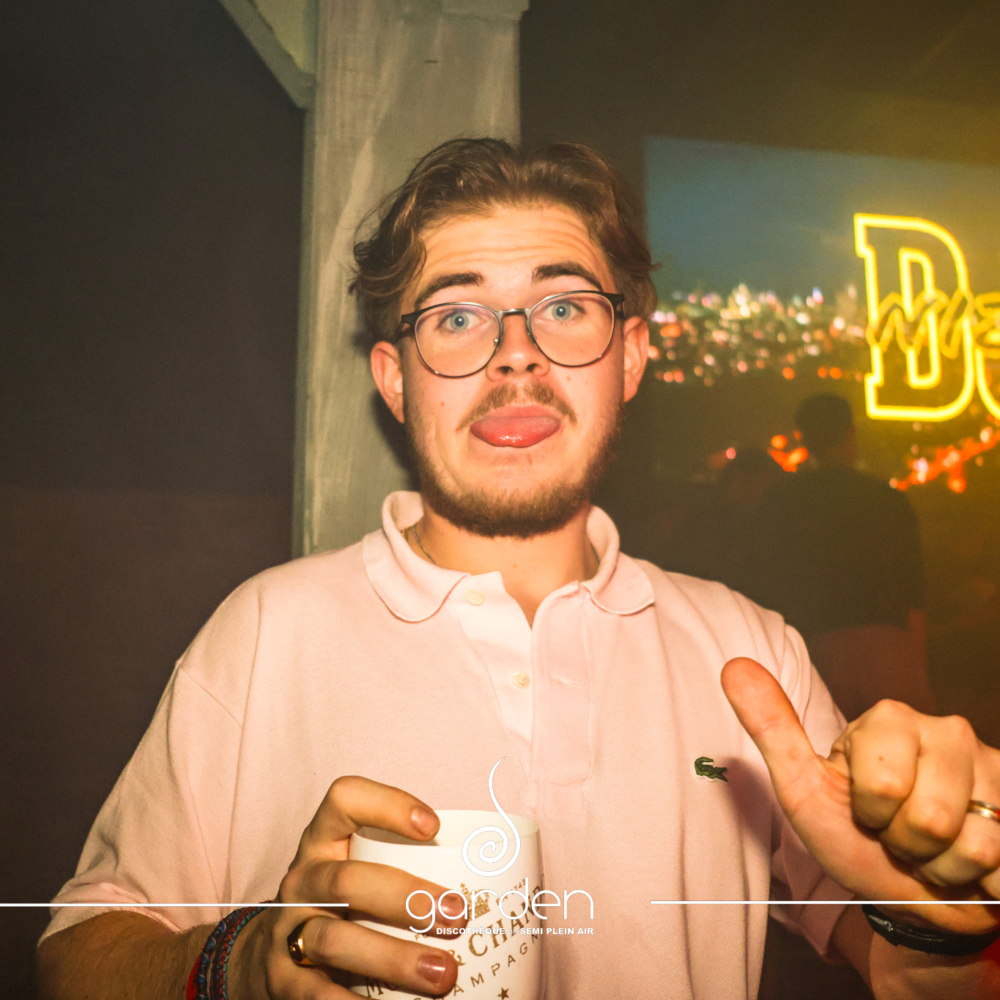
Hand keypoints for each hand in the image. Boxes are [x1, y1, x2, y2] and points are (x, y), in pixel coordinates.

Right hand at [231, 776, 467, 998]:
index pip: (344, 799)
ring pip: (334, 940)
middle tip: (456, 916)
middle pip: (348, 880)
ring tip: (443, 975)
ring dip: (393, 959)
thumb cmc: (341, 903)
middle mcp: (303, 880)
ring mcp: (287, 930)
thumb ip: (408, 868)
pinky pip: (316, 995)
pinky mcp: (282, 981)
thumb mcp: (360, 871)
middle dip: (406, 898)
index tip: (433, 825)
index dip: (386, 804)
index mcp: (324, 840)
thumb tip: (509, 883)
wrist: (265, 954)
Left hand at [722, 657, 999, 934]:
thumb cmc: (855, 836)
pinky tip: (974, 859)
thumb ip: (772, 728)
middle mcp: (946, 730)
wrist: (914, 893)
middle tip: (900, 834)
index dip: (869, 815)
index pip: (883, 786)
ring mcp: (994, 766)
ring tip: (934, 847)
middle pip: (929, 818)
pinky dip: (985, 879)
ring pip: (974, 843)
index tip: (865, 811)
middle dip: (908, 844)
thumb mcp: (803, 787)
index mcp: (888, 719)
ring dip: (946, 865)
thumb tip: (733, 666)